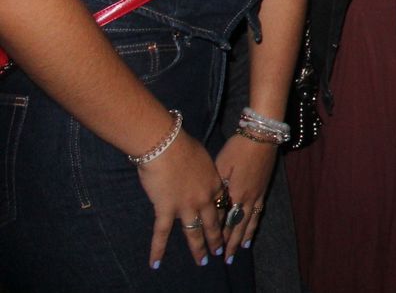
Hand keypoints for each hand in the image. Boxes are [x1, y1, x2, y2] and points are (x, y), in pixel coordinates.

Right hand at [136, 131, 226, 269]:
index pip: (223, 206)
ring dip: (198, 249)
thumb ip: (204, 171)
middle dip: (217, 239)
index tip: (227, 229)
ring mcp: (186, 206)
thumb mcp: (203, 158)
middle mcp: (204, 198)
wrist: (167, 144)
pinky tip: (156, 263)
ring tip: (203, 261)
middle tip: (221, 252)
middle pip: (213, 223)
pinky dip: (157, 250)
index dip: (225, 219)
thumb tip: (201, 173)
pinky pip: (161, 234)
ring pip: (194, 233)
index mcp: (214, 184)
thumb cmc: (183, 146)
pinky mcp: (166, 209)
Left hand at [213, 133, 275, 261]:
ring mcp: (258, 194)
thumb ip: (217, 189)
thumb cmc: (238, 148)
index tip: (212, 248)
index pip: (225, 220)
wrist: (262, 135)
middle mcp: (248, 198)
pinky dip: (255, 223)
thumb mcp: (222, 166)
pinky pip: (259, 211)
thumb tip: (213, 208)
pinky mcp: (263, 188)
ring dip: (244, 236)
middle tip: (226, 258)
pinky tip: (252, 227)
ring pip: (250, 220)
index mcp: (235, 193)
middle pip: (239, 225)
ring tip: (240, 249)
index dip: (218, 234)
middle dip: (232, 242)